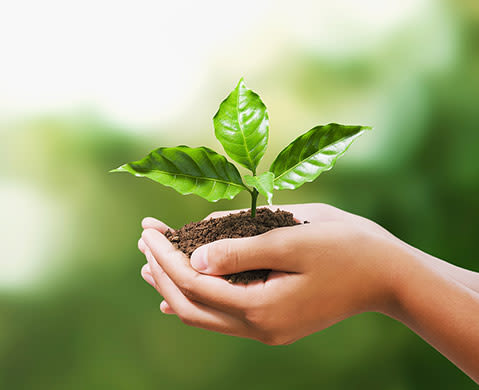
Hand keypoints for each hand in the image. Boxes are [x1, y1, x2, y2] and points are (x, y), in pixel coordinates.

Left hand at [138, 203, 405, 344]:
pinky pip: (222, 315)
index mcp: (261, 306)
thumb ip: (240, 250)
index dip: (165, 257)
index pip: (193, 283)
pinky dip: (196, 299)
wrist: (385, 274)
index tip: (148, 230)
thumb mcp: (291, 240)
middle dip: (161, 270)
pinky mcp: (273, 320)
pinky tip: (178, 291)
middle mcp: (258, 326)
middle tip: (144, 239)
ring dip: (173, 286)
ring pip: (203, 313)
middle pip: (190, 304)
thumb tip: (194, 259)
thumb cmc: (345, 248)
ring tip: (149, 262)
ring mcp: (266, 328)